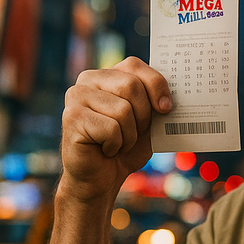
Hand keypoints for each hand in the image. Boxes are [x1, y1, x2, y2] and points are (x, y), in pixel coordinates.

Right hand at [60, 57, 171, 201]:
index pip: (134, 65)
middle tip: (135, 133)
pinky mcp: (71, 117)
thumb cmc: (125, 147)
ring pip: (122, 110)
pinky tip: (105, 149)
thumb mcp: (148, 122)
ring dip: (129, 135)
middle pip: (131, 86)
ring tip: (118, 143)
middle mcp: (87, 79)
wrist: (101, 178)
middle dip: (143, 116)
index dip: (156, 85)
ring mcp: (76, 96)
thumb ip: (156, 103)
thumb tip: (172, 97)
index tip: (166, 108)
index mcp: (107, 74)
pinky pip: (111, 129)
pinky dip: (116, 145)